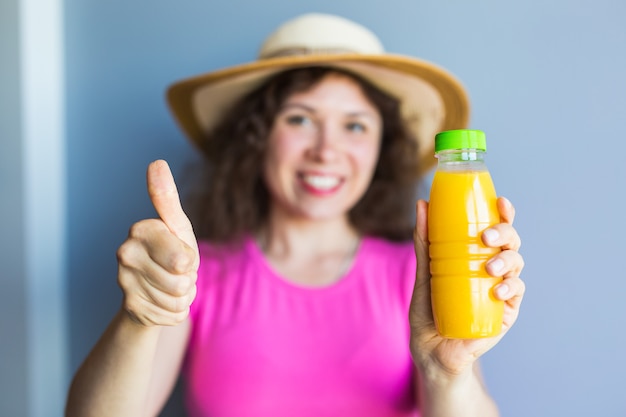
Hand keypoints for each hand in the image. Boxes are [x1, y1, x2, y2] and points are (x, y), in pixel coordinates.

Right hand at [116, 160, 198, 326]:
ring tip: (169, 284)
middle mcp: (125, 254)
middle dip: (187, 280)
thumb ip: (166, 197)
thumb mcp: (176, 226)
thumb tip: (156, 162)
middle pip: (181, 281)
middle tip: (176, 271)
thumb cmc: (171, 251)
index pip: (182, 259)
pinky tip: (161, 300)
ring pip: (178, 300)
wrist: (153, 289)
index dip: (190, 259)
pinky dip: (174, 310)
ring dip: (182, 296)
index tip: (180, 252)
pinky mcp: (130, 308)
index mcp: (140, 231)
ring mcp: (124, 283)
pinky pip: (172, 315)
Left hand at [409, 197, 524, 377]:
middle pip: (510, 241)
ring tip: (489, 267)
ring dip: (507, 260)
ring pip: (516, 263)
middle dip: (505, 233)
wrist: (430, 349)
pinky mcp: (507, 311)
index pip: (495, 227)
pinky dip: (510, 287)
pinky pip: (517, 292)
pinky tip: (497, 290)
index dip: (503, 212)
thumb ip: (425, 241)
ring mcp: (502, 288)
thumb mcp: (424, 272)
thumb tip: (422, 203)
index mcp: (476, 254)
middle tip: (486, 237)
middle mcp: (492, 267)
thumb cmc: (428, 309)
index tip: (500, 202)